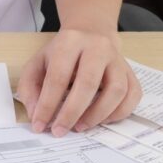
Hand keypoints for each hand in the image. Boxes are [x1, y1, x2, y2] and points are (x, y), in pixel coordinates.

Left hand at [17, 28, 141, 136]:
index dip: (47, 105)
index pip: (58, 77)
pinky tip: (102, 120)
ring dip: (97, 114)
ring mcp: (118, 59)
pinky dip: (119, 112)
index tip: (39, 125)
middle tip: (60, 131)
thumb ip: (30, 87)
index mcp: (70, 42)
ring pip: (116, 90)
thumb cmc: (61, 53)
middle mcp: (98, 47)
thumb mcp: (37, 63)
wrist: (90, 32)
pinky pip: (133, 94)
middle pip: (88, 84)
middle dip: (71, 113)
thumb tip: (36, 114)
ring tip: (80, 127)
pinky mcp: (131, 71)